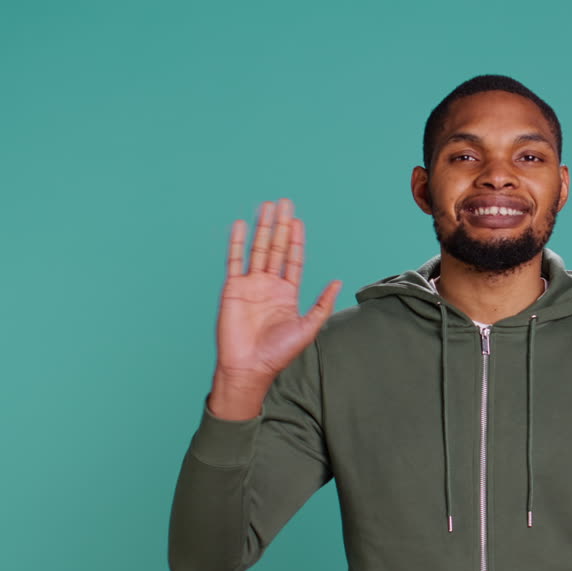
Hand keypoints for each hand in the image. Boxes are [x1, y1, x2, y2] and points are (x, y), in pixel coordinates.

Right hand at [209, 199, 341, 417]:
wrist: (250, 367)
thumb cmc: (279, 353)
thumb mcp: (308, 327)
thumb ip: (322, 304)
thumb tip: (339, 281)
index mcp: (287, 293)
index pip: (293, 260)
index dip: (295, 240)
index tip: (298, 220)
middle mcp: (269, 286)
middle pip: (276, 248)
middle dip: (280, 226)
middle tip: (284, 203)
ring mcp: (251, 285)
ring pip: (258, 250)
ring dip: (262, 228)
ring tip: (266, 206)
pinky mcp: (233, 288)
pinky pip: (235, 260)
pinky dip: (238, 242)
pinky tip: (242, 225)